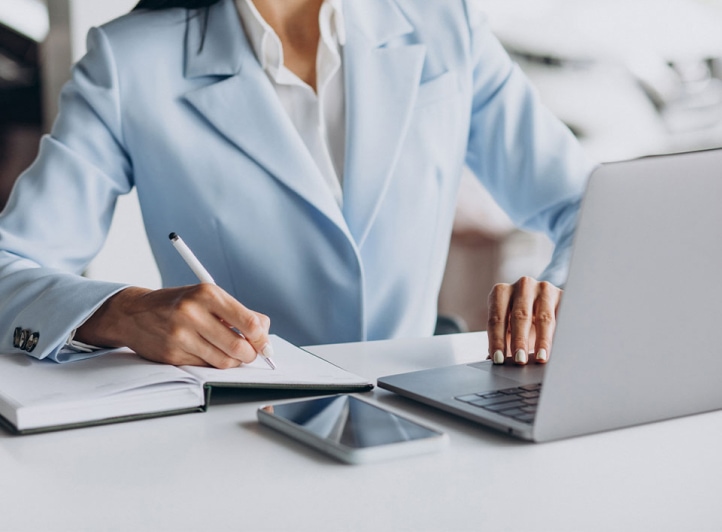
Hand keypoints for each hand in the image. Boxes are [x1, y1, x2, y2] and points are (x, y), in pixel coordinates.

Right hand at [76, 284, 270, 367]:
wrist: (134, 313)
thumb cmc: (179, 304)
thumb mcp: (208, 297)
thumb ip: (239, 312)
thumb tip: (265, 331)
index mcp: (207, 294)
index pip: (249, 322)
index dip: (262, 338)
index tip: (265, 344)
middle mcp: (193, 313)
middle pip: (239, 346)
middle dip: (250, 354)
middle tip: (250, 353)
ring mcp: (181, 335)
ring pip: (224, 361)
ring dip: (233, 361)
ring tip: (230, 353)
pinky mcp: (173, 354)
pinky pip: (205, 366)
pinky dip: (213, 363)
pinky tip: (208, 352)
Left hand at [486, 276, 561, 364]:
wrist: (545, 303)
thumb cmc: (521, 320)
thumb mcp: (508, 327)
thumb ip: (501, 341)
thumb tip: (493, 360)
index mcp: (501, 292)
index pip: (497, 319)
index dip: (497, 340)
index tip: (498, 359)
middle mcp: (522, 286)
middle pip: (520, 316)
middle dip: (519, 340)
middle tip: (519, 360)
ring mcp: (544, 288)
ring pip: (544, 317)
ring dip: (542, 340)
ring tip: (540, 358)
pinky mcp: (563, 295)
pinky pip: (563, 317)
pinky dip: (561, 334)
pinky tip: (560, 348)